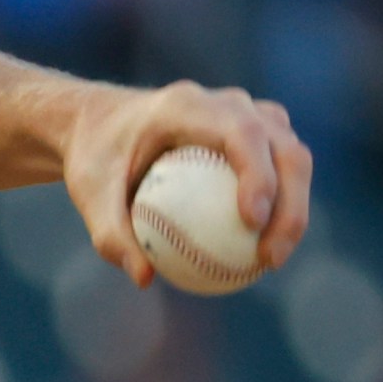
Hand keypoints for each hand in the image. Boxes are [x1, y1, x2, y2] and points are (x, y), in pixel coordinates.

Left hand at [58, 80, 312, 287]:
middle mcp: (226, 103)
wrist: (98, 125)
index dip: (257, 174)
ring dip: (294, 208)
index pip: (241, 132)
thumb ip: (111, 234)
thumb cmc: (95, 158)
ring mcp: (247, 114)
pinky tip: (263, 253)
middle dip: (290, 203)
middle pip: (283, 146)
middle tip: (270, 257)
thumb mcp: (88, 194)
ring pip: (293, 156)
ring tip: (271, 260)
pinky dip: (281, 207)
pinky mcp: (255, 135)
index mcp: (187, 105)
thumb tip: (144, 278)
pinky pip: (280, 169)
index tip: (251, 222)